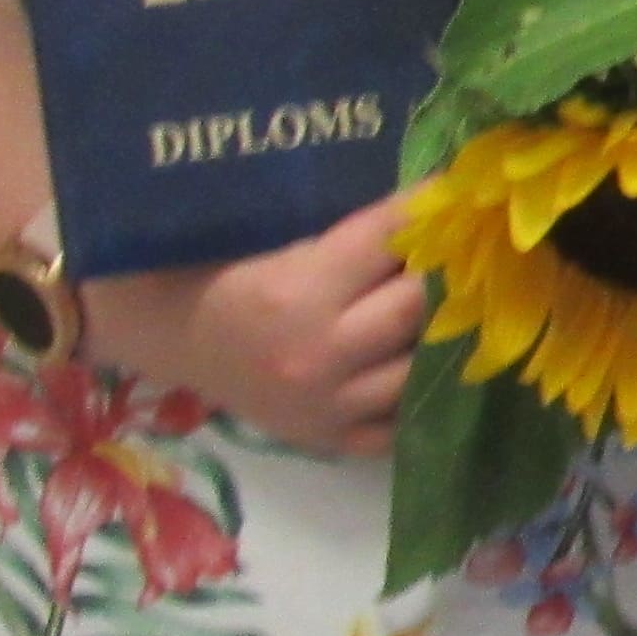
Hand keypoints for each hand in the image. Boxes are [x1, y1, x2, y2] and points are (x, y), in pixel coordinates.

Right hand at [91, 198, 425, 457]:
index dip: (426, 213)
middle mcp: (317, 353)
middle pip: (415, 307)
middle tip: (461, 253)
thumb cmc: (229, 275)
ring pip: (419, 368)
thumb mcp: (283, 243)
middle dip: (443, 274)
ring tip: (455, 308)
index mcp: (298, 292)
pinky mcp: (329, 439)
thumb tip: (435, 209)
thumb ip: (357, 234)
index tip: (453, 196)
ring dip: (441, 335)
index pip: (389, 240)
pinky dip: (420, 396)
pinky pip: (400, 425)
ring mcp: (326, 405)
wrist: (175, 338)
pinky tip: (431, 366)